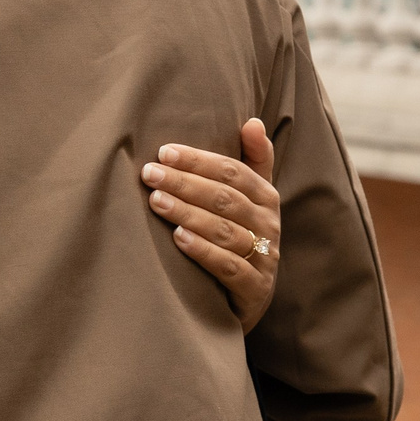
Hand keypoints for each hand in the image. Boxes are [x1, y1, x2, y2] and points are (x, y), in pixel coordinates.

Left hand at [143, 119, 280, 330]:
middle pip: (226, 199)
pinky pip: (229, 267)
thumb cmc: (239, 237)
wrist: (246, 299)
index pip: (234, 172)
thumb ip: (250, 162)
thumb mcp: (248, 200)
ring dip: (189, 213)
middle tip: (149, 173)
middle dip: (186, 183)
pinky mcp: (255, 289)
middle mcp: (269, 226)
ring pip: (225, 231)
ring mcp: (265, 259)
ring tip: (156, 201)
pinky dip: (204, 251)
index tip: (164, 152)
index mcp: (266, 198)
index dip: (200, 160)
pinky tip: (178, 238)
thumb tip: (252, 121)